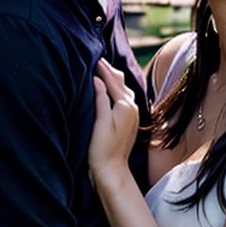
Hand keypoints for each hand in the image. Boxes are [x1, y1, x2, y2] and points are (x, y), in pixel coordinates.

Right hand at [89, 59, 139, 185]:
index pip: (112, 80)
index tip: (92, 56)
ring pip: (123, 89)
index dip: (102, 68)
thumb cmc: (102, 148)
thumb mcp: (99, 122)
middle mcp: (132, 108)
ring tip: (101, 70)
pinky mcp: (129, 121)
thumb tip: (97, 79)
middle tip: (96, 59)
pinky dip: (115, 89)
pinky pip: (123, 98)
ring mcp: (132, 115)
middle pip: (120, 82)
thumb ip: (100, 99)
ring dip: (112, 79)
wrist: (112, 170)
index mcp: (126, 106)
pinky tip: (108, 90)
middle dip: (108, 70)